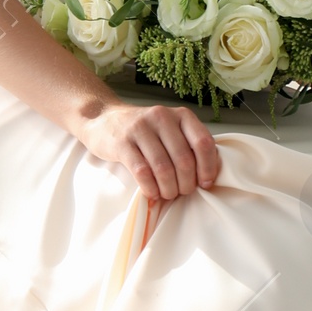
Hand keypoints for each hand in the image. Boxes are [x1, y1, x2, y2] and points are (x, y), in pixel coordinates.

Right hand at [71, 97, 220, 201]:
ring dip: (168, 189)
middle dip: (186, 184)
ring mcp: (140, 128)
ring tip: (168, 194)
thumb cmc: (145, 131)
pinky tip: (152, 193)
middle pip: (184, 159)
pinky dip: (150, 188)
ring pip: (163, 168)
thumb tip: (208, 177)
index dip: (207, 167)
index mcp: (181, 115)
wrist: (103, 120)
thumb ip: (189, 145)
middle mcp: (162, 117)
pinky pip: (142, 171)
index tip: (205, 183)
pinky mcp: (122, 142)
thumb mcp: (170, 130)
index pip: (203, 142)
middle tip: (181, 192)